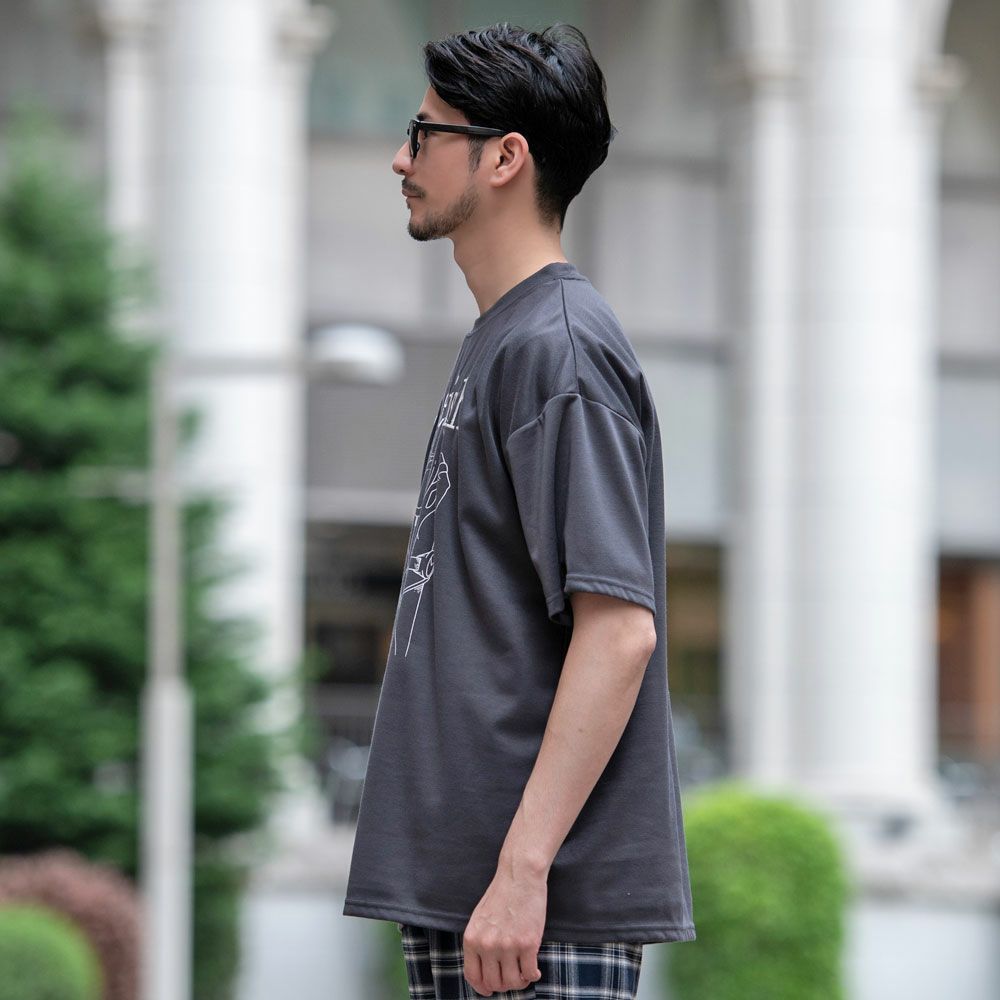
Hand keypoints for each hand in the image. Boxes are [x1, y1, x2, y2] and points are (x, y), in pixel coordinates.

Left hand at [462, 859, 547, 995]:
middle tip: (512, 976)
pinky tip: (534, 969)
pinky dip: (533, 975)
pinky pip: (530, 974)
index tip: (490, 989)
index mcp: (472, 939)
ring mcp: (508, 945)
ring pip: (512, 982)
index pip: (473, 976)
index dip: (482, 988)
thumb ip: (479, 942)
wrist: (520, 875)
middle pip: (494, 983)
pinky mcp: (528, 943)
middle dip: (504, 985)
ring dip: (519, 982)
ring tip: (523, 972)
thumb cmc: (501, 894)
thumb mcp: (480, 919)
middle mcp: (487, 945)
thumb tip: (484, 969)